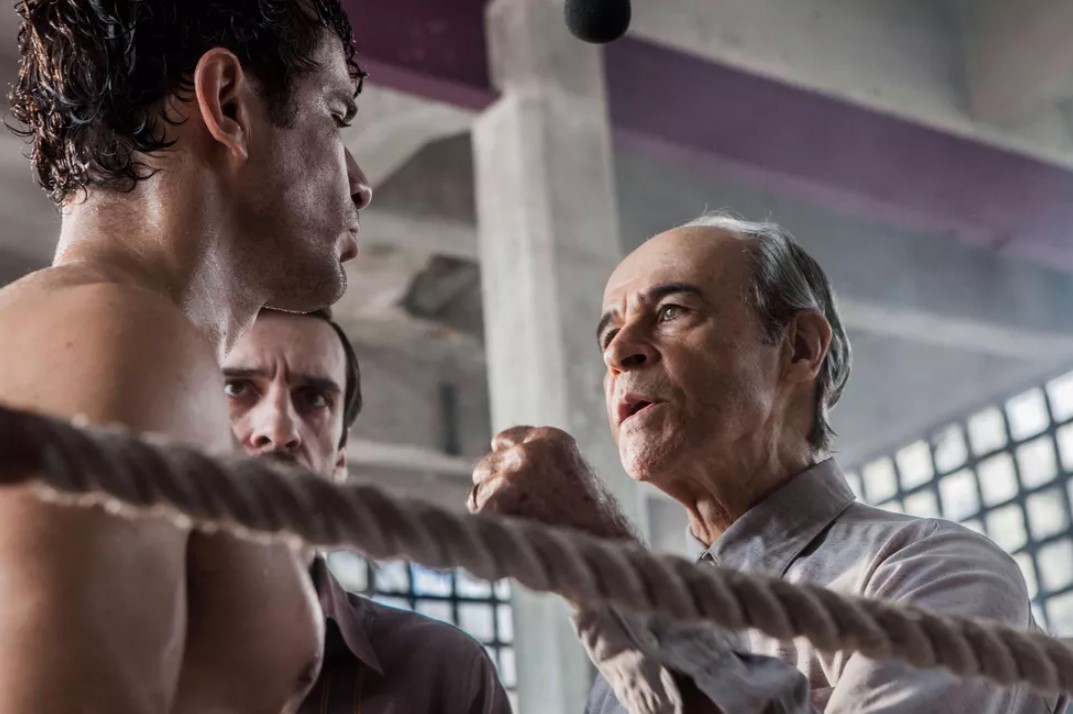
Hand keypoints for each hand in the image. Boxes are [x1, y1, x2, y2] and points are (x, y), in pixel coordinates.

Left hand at [468, 426, 635, 541]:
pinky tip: (516, 538)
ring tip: (524, 527)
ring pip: (478, 491)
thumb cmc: (594, 524)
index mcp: (552, 439)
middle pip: (486, 465)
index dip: (504, 463)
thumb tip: (505, 465)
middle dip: (494, 488)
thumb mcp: (574, 476)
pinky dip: (491, 529)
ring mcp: (513, 475)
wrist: (602, 555)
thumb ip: (542, 465)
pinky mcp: (498, 502)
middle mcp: (530, 451)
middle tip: (521, 513)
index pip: (503, 440)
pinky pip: (478, 514)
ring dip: (491, 510)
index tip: (512, 483)